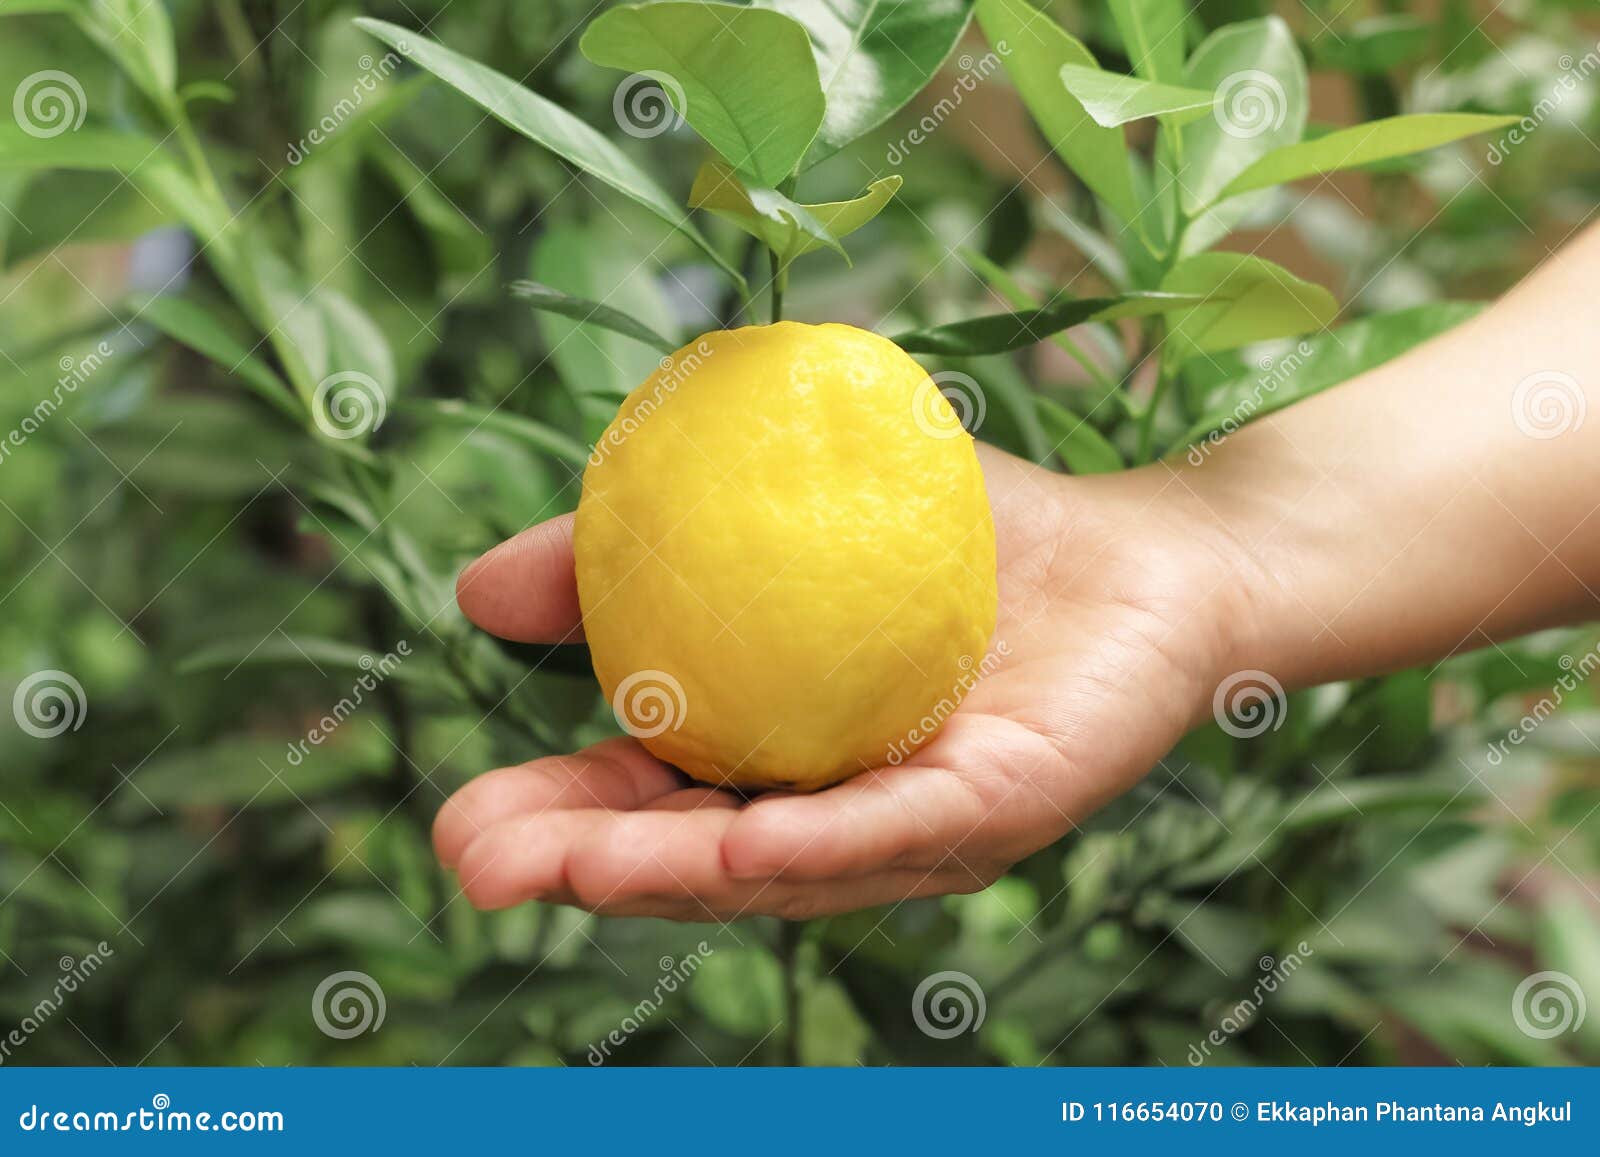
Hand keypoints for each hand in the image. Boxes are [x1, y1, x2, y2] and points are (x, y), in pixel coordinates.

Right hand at [435, 445, 1249, 920]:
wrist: (1141, 546)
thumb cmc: (959, 535)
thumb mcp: (772, 513)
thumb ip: (635, 546)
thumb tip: (473, 590)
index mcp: (777, 756)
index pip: (648, 804)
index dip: (556, 823)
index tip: (458, 828)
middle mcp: (838, 812)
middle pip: (695, 857)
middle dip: (583, 872)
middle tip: (475, 863)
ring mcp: (918, 825)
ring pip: (783, 866)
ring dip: (674, 876)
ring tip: (570, 869)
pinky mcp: (1003, 808)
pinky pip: (901, 828)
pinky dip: (821, 841)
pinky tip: (744, 841)